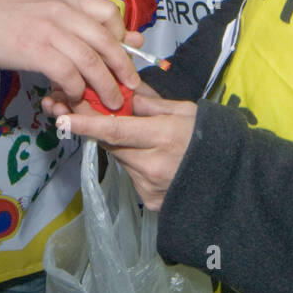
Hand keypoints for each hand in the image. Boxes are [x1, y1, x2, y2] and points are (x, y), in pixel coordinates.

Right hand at [0, 0, 142, 109]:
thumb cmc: (11, 17)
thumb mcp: (50, 11)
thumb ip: (82, 22)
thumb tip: (126, 38)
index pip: (110, 14)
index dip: (122, 39)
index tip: (124, 59)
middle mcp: (64, 12)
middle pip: (106, 42)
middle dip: (123, 69)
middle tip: (130, 88)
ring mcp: (50, 31)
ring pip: (90, 61)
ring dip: (104, 86)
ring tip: (111, 102)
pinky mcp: (35, 51)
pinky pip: (67, 74)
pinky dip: (76, 90)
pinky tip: (76, 98)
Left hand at [40, 93, 197, 211]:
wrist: (230, 179)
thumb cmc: (210, 138)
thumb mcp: (185, 111)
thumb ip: (151, 103)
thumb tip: (124, 91)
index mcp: (163, 137)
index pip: (115, 131)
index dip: (86, 124)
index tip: (61, 117)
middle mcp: (152, 165)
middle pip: (110, 143)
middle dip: (93, 126)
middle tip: (77, 108)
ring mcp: (149, 186)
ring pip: (119, 158)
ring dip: (115, 143)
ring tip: (128, 131)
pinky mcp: (149, 200)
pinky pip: (130, 173)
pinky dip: (131, 160)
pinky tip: (147, 154)